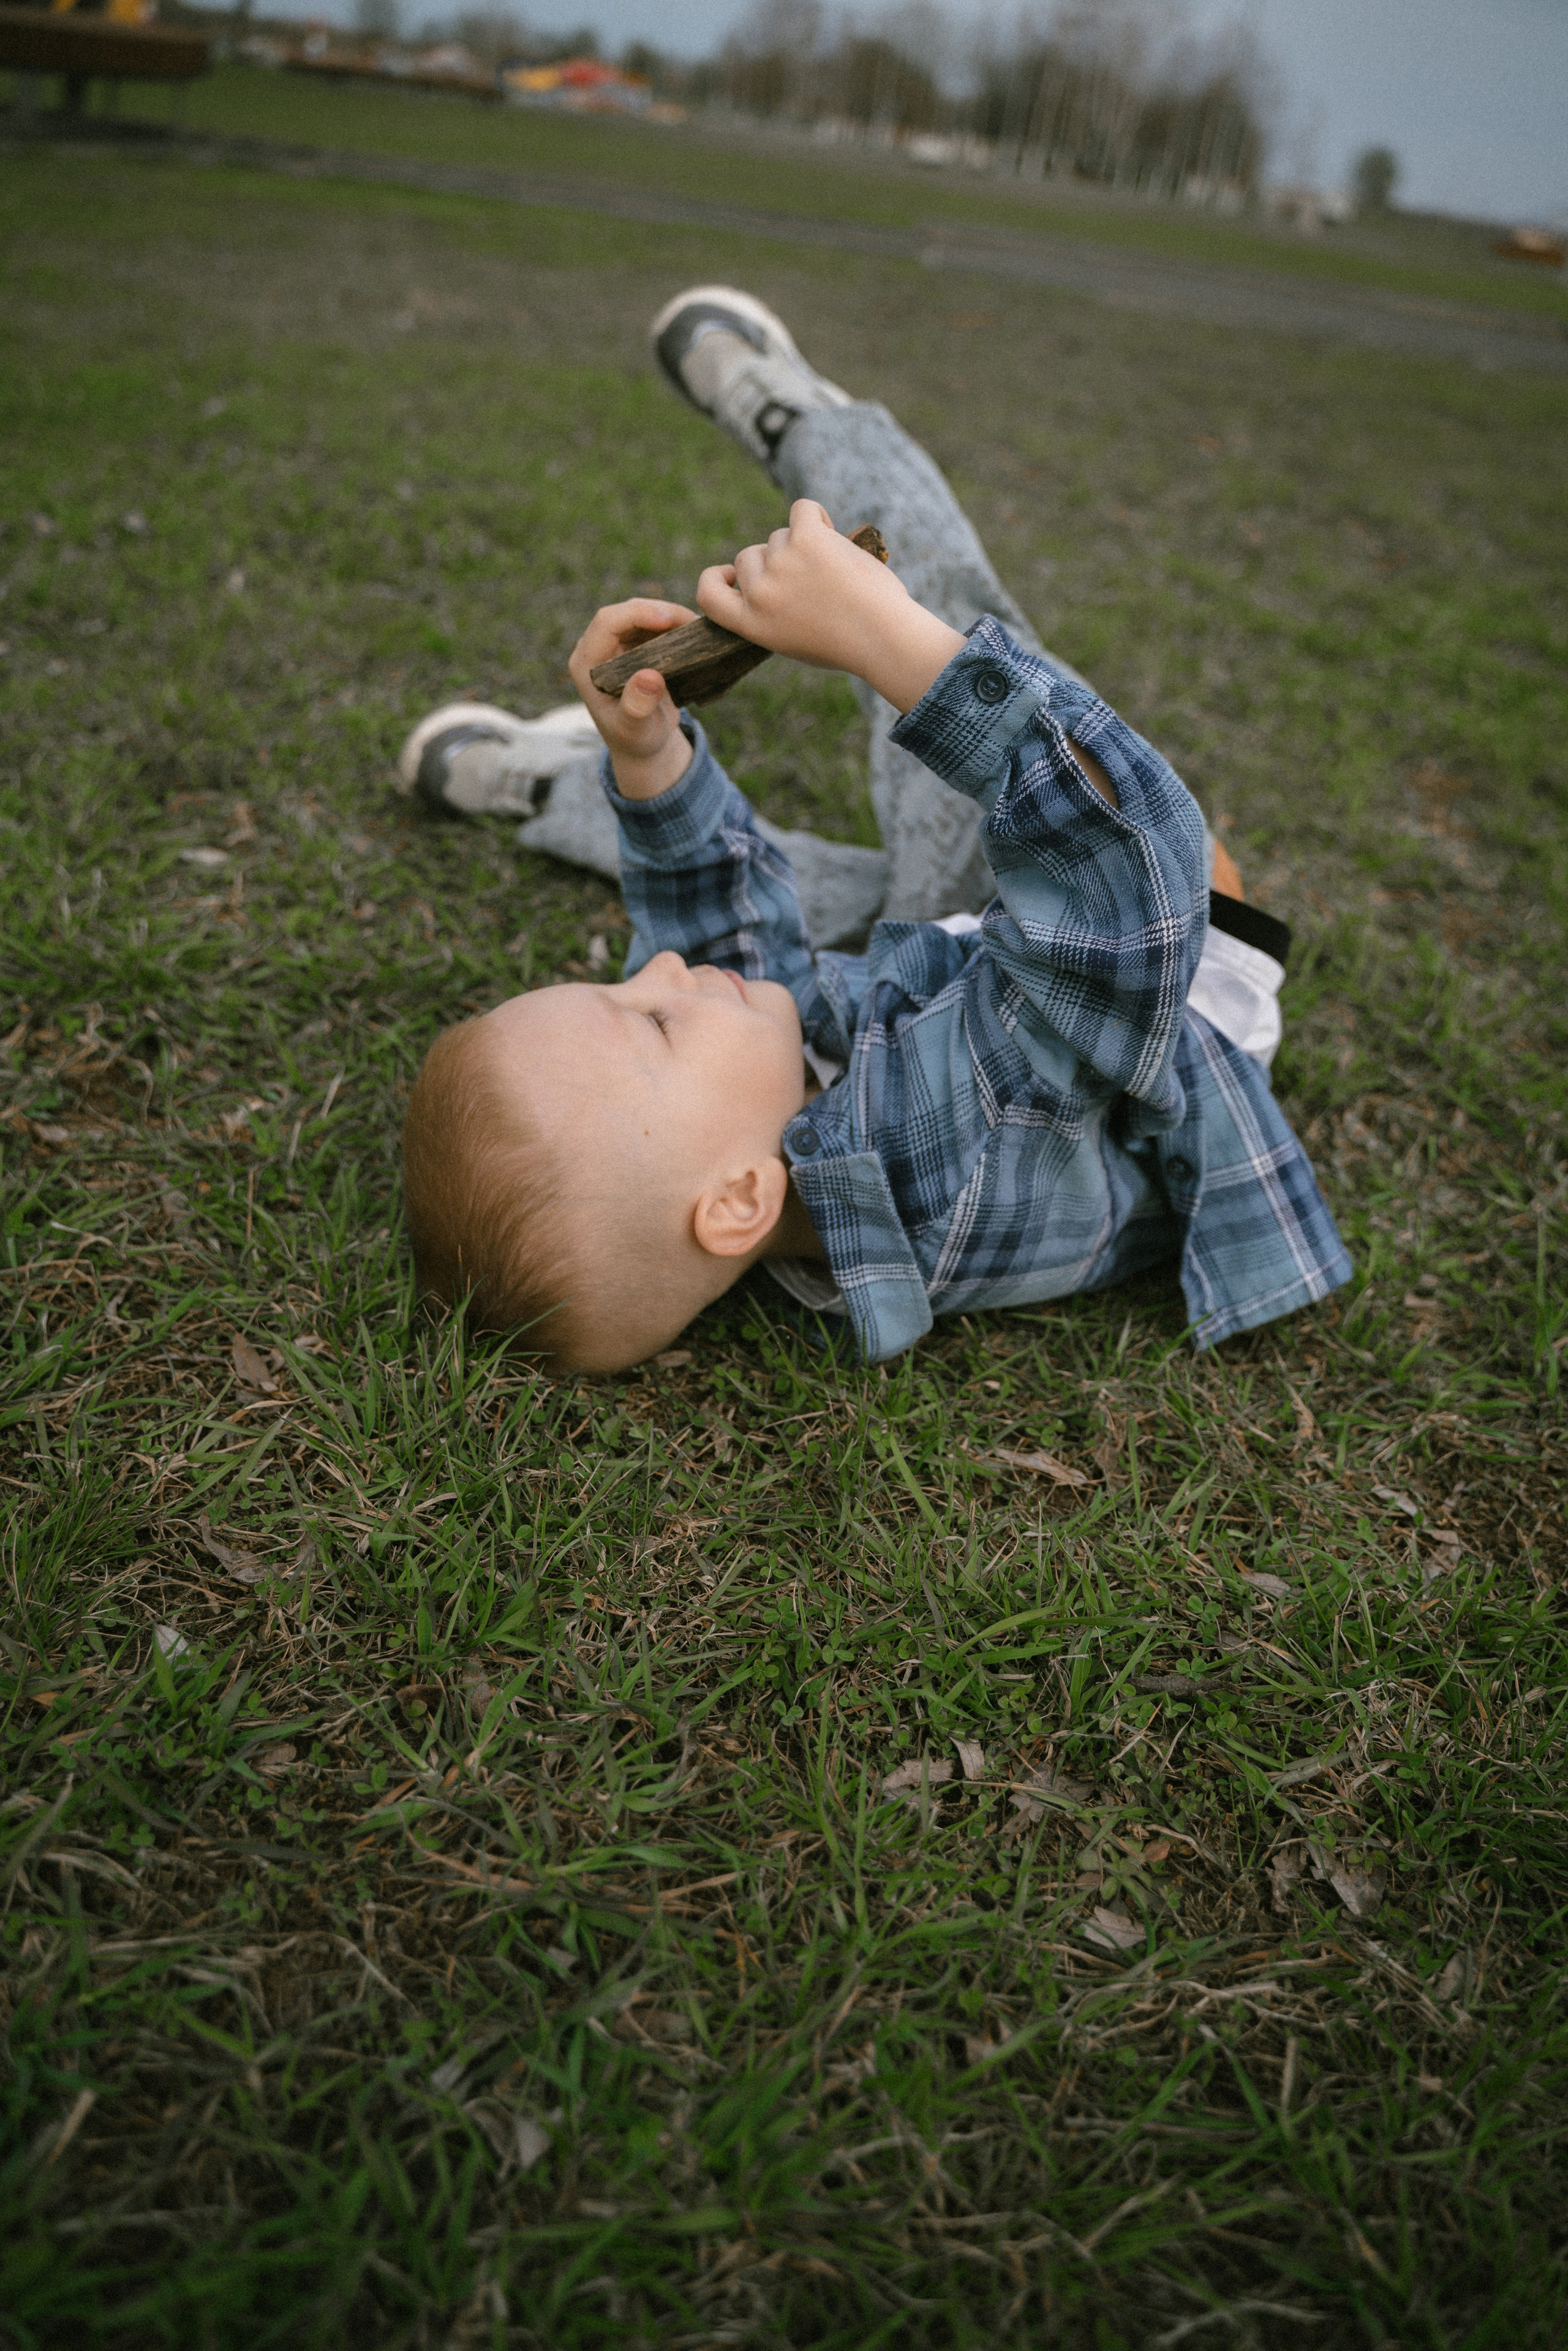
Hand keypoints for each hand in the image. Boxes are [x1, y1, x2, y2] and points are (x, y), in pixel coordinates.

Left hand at [569, 597, 697, 799]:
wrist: (643, 744)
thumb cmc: (636, 740)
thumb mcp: (636, 730)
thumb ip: (638, 707)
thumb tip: (648, 676)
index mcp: (587, 664)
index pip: (606, 622)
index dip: (637, 613)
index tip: (669, 621)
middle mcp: (597, 649)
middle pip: (626, 612)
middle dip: (661, 612)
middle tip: (694, 625)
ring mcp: (616, 645)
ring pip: (643, 613)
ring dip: (672, 617)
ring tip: (698, 630)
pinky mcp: (634, 645)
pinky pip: (654, 624)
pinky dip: (674, 625)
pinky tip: (694, 635)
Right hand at [696, 500, 965, 712]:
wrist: (883, 637)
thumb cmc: (848, 643)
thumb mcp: (794, 640)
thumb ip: (771, 612)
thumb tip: (768, 572)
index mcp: (751, 624)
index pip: (708, 595)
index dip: (715, 578)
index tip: (731, 575)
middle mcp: (758, 593)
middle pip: (750, 556)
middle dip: (775, 561)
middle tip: (812, 580)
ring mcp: (780, 563)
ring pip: (780, 536)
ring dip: (803, 544)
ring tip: (834, 571)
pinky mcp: (806, 538)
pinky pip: (802, 509)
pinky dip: (816, 517)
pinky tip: (833, 536)